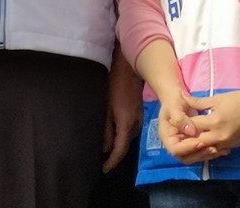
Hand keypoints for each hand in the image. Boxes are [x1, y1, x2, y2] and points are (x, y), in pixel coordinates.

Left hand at [101, 52, 142, 171]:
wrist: (128, 68)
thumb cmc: (113, 85)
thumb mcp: (105, 108)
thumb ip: (105, 130)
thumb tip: (104, 148)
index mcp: (126, 124)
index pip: (119, 150)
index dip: (111, 162)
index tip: (103, 170)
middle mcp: (135, 124)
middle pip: (124, 146)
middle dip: (114, 155)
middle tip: (101, 161)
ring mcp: (139, 119)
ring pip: (128, 138)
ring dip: (118, 145)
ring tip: (105, 151)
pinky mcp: (138, 114)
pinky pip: (130, 130)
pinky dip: (122, 136)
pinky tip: (113, 136)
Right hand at [153, 91, 222, 162]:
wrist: (177, 97)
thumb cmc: (174, 101)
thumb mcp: (174, 106)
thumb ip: (180, 119)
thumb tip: (191, 132)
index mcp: (166, 136)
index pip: (175, 149)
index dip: (188, 148)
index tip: (200, 142)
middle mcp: (174, 144)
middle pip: (185, 157)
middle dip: (199, 154)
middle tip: (214, 148)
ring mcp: (183, 145)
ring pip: (194, 157)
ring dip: (206, 155)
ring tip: (219, 149)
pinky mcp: (192, 143)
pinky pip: (200, 151)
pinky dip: (210, 151)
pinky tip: (222, 149)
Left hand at [174, 81, 239, 161]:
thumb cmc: (238, 99)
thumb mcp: (216, 99)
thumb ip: (198, 102)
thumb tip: (182, 98)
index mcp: (214, 121)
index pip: (192, 127)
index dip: (182, 125)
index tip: (174, 124)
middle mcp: (220, 136)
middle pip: (197, 142)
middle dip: (188, 138)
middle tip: (179, 134)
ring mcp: (228, 143)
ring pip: (207, 149)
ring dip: (199, 145)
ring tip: (190, 138)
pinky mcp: (235, 146)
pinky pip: (218, 149)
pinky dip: (210, 146)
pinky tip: (205, 141)